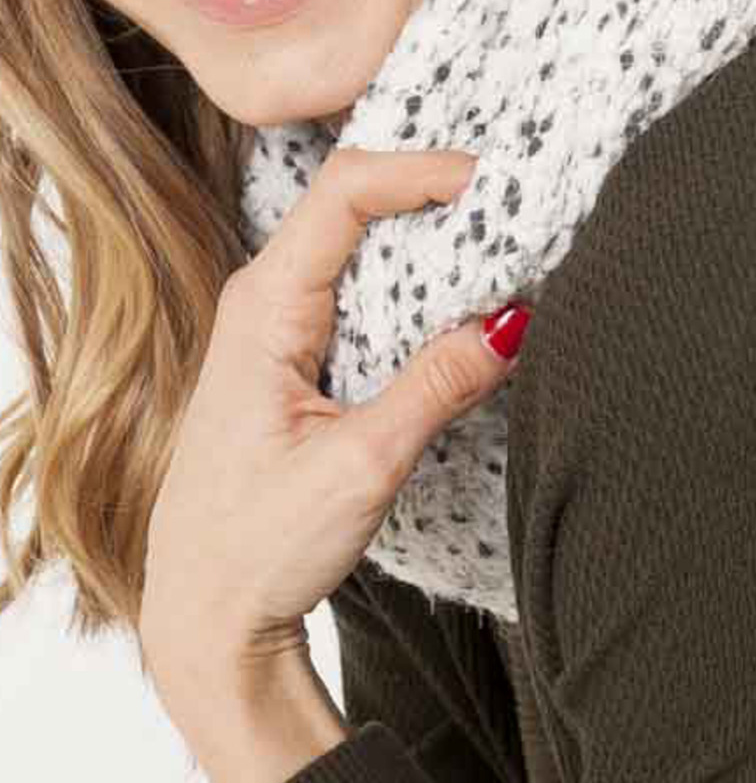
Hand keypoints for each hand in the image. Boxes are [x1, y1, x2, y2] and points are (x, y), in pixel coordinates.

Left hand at [139, 147, 519, 678]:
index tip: (495, 178)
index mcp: (264, 309)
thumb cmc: (257, 545)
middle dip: (440, 194)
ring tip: (508, 245)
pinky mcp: (298, 361)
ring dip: (435, 242)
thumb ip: (437, 387)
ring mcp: (279, 329)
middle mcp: (264, 302)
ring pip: (364, 250)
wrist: (207, 612)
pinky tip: (465, 303)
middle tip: (520, 206)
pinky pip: (364, 295)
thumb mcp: (362, 466)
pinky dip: (419, 288)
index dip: (424, 169)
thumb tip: (512, 322)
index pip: (346, 191)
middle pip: (358, 205)